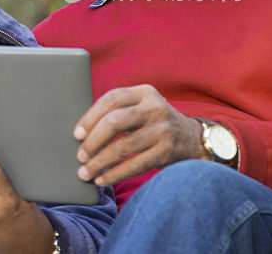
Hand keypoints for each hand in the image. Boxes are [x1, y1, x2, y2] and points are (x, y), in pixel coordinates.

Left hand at [74, 84, 207, 185]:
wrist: (194, 139)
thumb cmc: (154, 122)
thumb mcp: (142, 106)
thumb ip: (118, 111)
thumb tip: (80, 132)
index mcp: (144, 92)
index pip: (111, 99)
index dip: (90, 117)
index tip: (77, 134)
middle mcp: (154, 108)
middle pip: (114, 123)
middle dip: (92, 141)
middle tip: (79, 155)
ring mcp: (162, 130)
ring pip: (122, 147)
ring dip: (99, 162)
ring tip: (85, 172)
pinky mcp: (167, 152)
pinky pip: (134, 165)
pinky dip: (114, 174)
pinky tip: (102, 180)